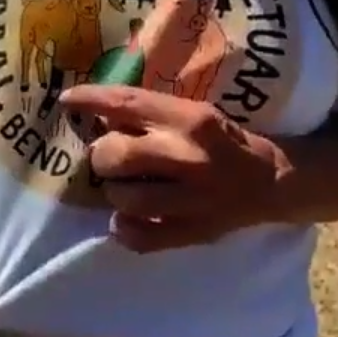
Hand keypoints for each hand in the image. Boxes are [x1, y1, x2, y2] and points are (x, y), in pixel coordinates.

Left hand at [60, 85, 277, 252]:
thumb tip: (97, 113)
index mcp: (190, 120)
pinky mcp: (190, 232)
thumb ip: (152, 114)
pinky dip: (125, 228)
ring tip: (125, 188)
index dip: (90, 99)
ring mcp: (190, 199)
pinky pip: (138, 237)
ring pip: (122, 198)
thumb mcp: (194, 114)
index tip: (67, 100)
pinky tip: (130, 219)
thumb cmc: (223, 142)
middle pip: (115, 154)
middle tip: (111, 158)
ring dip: (115, 192)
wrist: (270, 182)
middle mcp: (187, 157)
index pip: (127, 103)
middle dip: (103, 155)